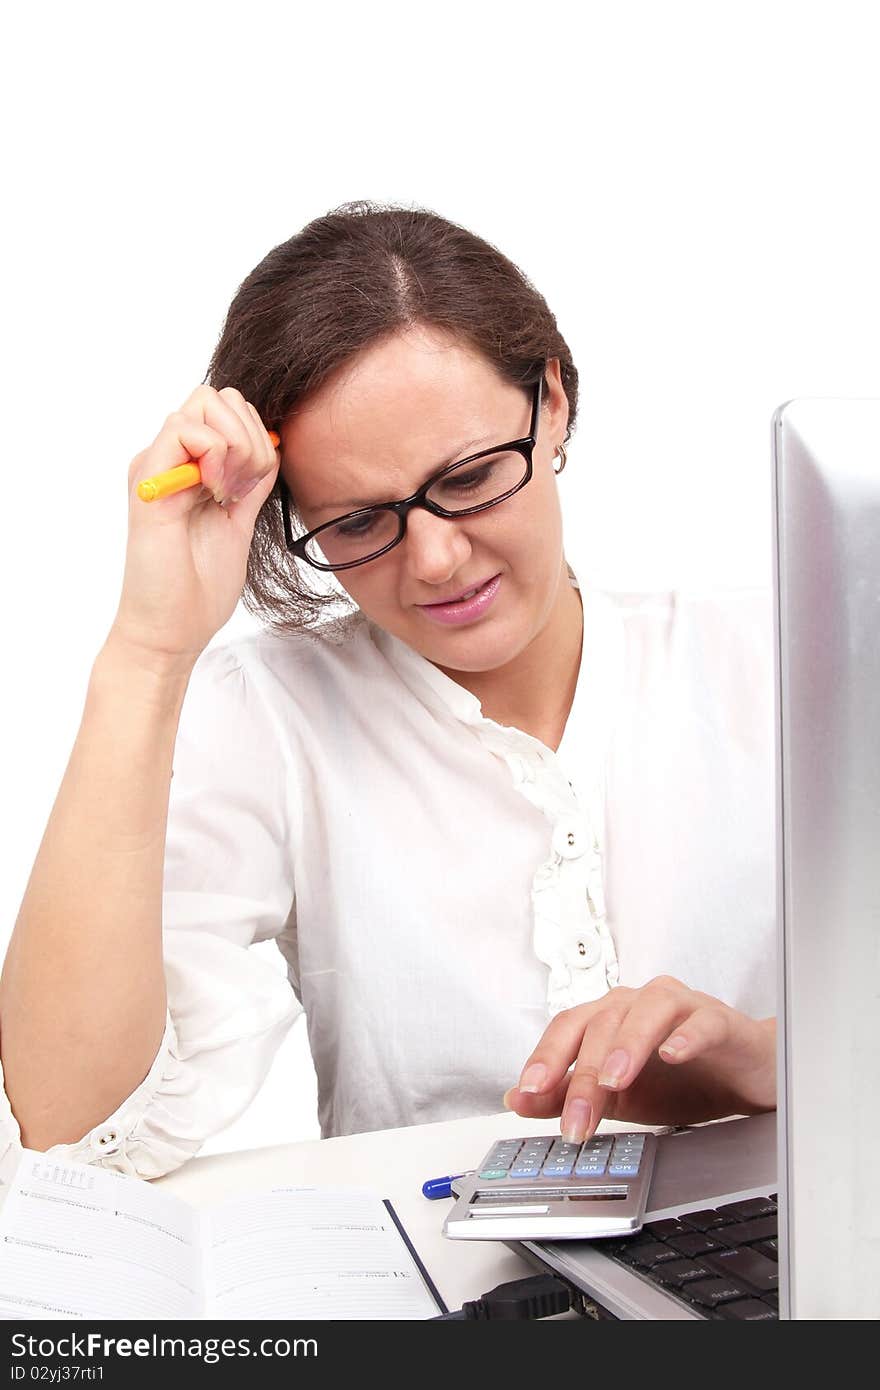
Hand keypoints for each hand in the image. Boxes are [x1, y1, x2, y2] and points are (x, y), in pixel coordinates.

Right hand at [111, 386, 280, 661]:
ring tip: (231, 491)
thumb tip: (272, 444)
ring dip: (236, 443)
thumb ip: (252, 483)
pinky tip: (218, 493)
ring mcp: (157, 467)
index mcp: (190, 469)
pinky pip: (183, 427)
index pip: (229, 411)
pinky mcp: (147, 479)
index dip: (256, 435)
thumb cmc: (200, 589)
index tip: (257, 484)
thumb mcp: (240, 522)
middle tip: (246, 486)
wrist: (172, 630)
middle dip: (249, 433)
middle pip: (216, 397)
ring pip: (203, 402)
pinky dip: (215, 453)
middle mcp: (170, 461)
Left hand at [505, 976, 775, 1142]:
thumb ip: (566, 1095)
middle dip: (585, 1076)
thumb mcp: (617, 1097)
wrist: (743, 1078)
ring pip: (647, 1010)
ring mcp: (681, 1005)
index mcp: (609, 1017)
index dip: (546, 1057)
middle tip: (577, 1121)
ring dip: (627, 1044)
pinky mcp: (719, 1019)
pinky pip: (701, 1020)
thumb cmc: (681, 1080)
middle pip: (602, 1025)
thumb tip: (515, 1100)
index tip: (528, 1092)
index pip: (568, 1028)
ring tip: (614, 1081)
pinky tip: (672, 1054)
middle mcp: (639, 1003)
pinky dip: (685, 1035)